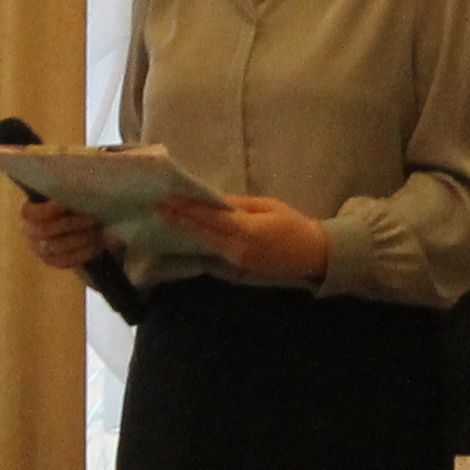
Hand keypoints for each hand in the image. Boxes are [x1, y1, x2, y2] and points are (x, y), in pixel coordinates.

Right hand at [19, 196, 106, 272]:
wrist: (80, 223)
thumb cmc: (74, 202)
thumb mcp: (71, 194)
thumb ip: (71, 192)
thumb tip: (81, 189)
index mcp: (30, 211)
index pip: (28, 212)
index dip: (44, 211)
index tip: (63, 205)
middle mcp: (30, 231)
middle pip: (43, 230)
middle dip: (69, 224)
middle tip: (92, 218)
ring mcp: (39, 249)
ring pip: (54, 247)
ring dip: (79, 240)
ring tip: (97, 232)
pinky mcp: (52, 261)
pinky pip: (64, 261)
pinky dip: (82, 254)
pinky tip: (97, 245)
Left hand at [158, 195, 331, 286]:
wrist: (312, 255)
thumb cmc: (294, 225)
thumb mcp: (269, 206)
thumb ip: (240, 205)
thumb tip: (214, 200)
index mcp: (247, 232)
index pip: (209, 219)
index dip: (187, 209)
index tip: (168, 199)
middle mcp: (236, 250)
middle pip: (201, 233)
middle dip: (178, 220)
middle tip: (157, 207)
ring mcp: (235, 263)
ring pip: (203, 244)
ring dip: (185, 231)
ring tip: (166, 218)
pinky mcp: (236, 269)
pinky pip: (211, 253)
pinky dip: (198, 242)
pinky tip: (186, 234)